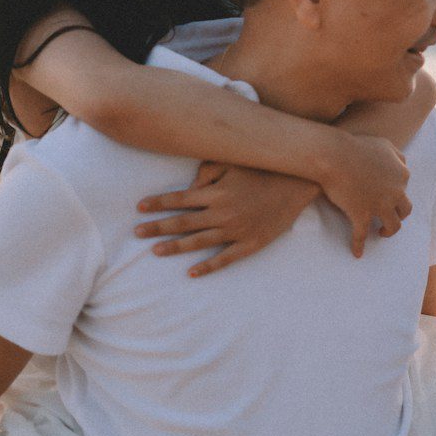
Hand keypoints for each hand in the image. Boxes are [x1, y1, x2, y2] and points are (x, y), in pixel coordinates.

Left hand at [135, 162, 319, 276]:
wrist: (299, 184)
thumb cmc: (264, 169)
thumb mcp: (234, 163)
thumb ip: (207, 172)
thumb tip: (189, 187)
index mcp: (217, 193)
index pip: (179, 199)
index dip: (158, 203)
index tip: (139, 208)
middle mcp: (222, 213)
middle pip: (182, 223)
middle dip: (157, 227)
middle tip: (136, 232)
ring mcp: (236, 231)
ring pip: (199, 242)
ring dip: (175, 247)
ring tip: (155, 251)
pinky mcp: (251, 243)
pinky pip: (225, 258)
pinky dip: (208, 267)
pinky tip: (191, 272)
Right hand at [317, 134, 411, 257]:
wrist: (335, 155)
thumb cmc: (356, 146)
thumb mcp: (384, 144)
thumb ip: (397, 155)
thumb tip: (404, 166)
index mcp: (401, 174)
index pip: (404, 187)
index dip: (396, 193)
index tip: (387, 196)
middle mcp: (395, 192)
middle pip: (404, 210)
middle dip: (399, 215)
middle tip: (389, 217)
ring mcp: (380, 205)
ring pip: (392, 226)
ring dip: (388, 231)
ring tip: (381, 234)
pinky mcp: (361, 215)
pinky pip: (361, 236)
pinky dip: (358, 246)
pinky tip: (357, 253)